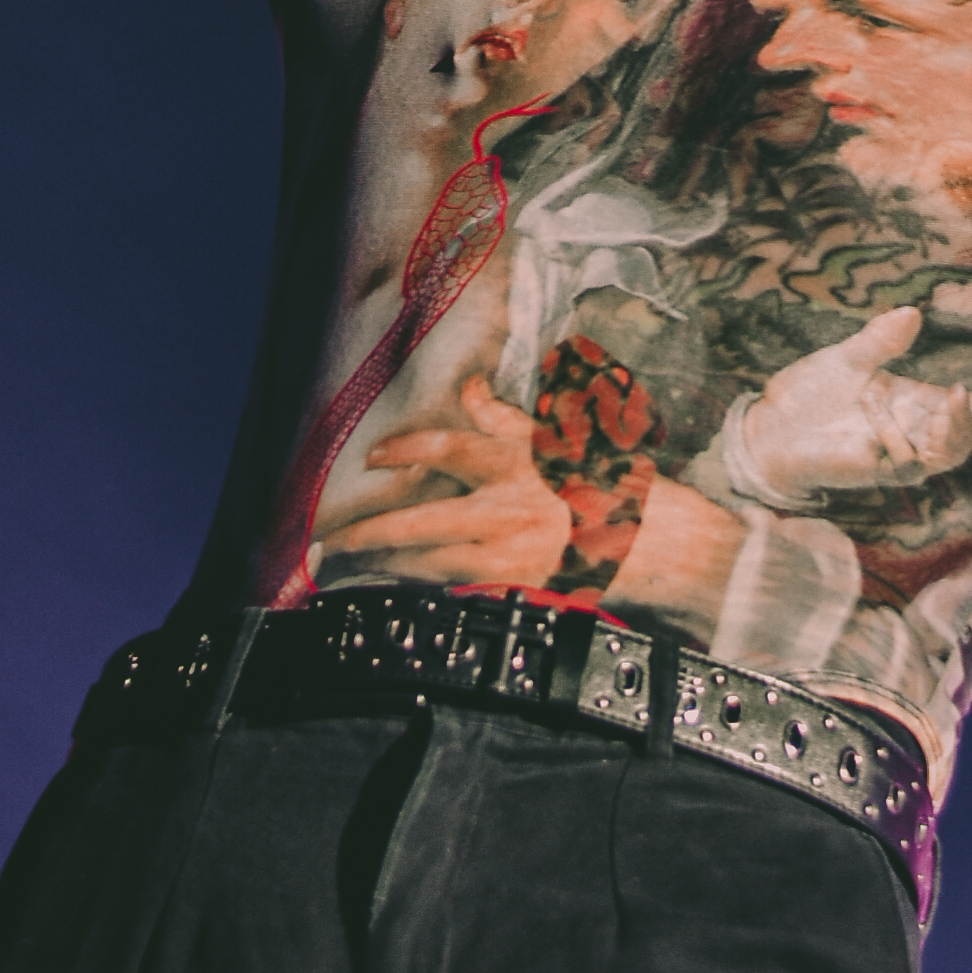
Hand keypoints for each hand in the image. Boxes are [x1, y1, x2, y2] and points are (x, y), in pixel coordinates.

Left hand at [315, 378, 572, 596]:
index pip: (449, 451)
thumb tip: (469, 383)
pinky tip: (400, 583)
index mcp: (513, 465)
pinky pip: (457, 589)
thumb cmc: (584, 483)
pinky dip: (426, 586)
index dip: (405, 451)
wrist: (636, 538)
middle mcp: (507, 511)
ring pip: (434, 563)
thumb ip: (501, 416)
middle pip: (424, 522)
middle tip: (335, 537)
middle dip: (372, 530)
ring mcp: (511, 556)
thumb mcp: (548, 441)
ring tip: (357, 558)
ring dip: (391, 562)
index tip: (372, 456)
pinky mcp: (516, 588)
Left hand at [725, 306, 971, 510]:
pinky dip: (908, 439)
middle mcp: (907, 433)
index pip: (957, 410)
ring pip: (940, 455)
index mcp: (908, 406)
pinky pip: (904, 464)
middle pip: (961, 439)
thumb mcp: (848, 358)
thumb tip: (912, 312)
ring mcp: (891, 454)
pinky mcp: (870, 469)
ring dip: (954, 429)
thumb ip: (880, 340)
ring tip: (957, 397)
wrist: (770, 424)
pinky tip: (906, 415)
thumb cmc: (812, 394)